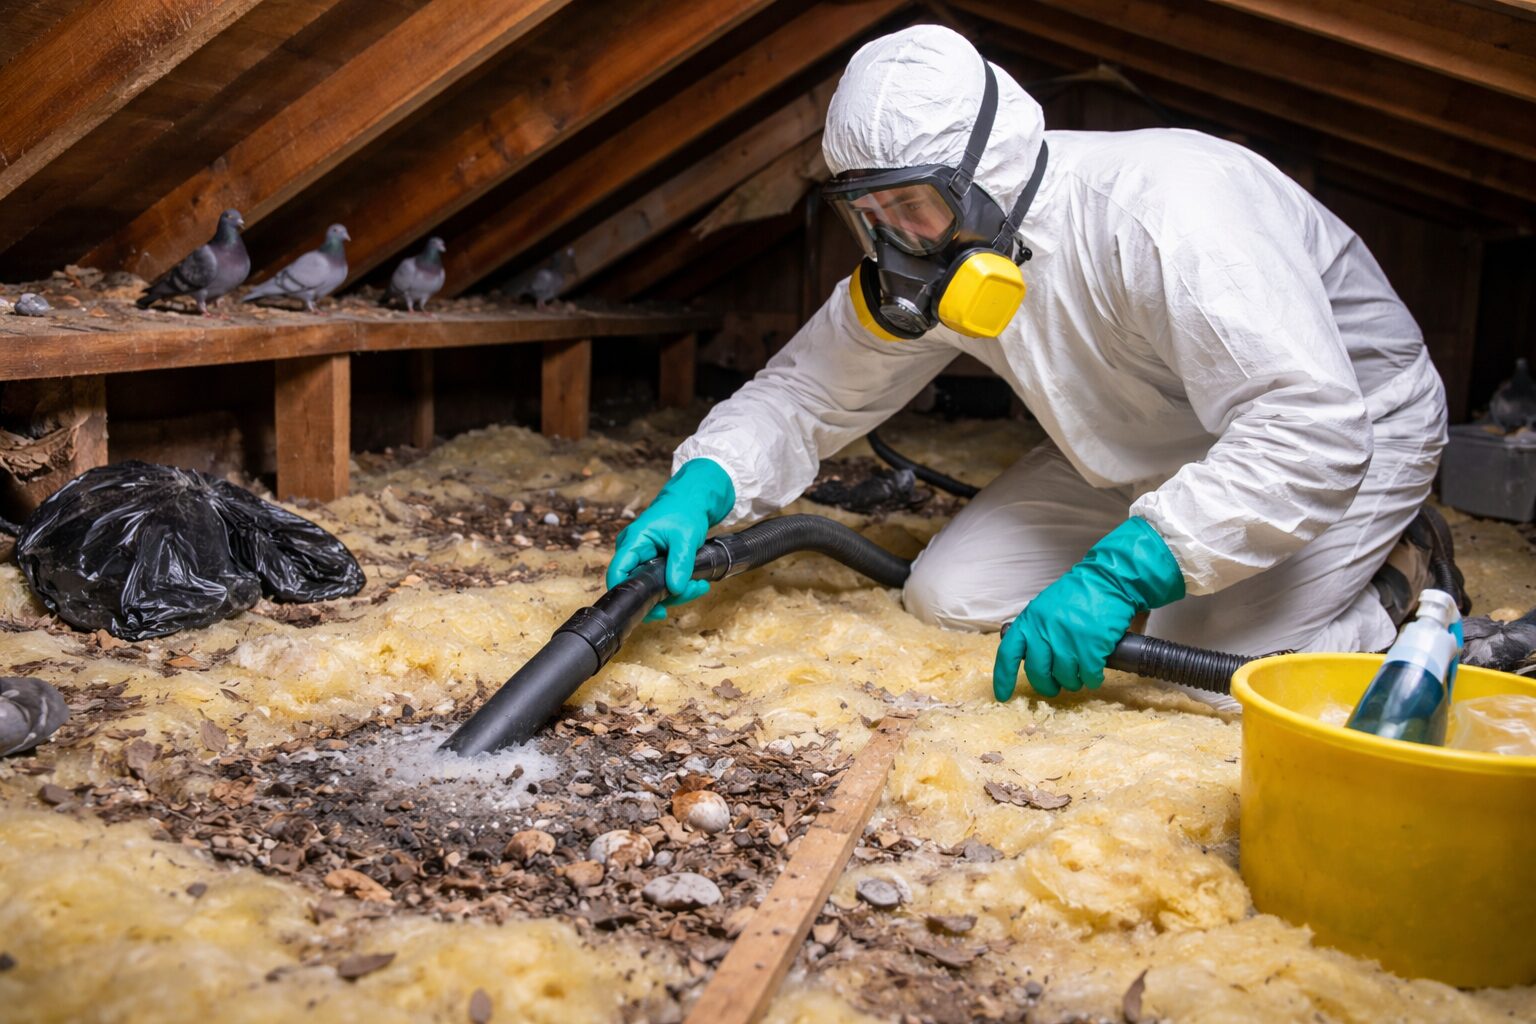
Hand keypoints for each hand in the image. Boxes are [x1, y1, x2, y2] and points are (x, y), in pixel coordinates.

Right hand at [606, 458, 734, 620]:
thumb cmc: (685, 510)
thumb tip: (675, 589)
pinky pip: (661, 582)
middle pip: (638, 585)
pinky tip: (696, 583)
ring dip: (676, 593)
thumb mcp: (685, 537)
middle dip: (664, 596)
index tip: (644, 609)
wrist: (693, 499)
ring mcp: (643, 558)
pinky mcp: (653, 563)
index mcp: (634, 541)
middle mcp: (633, 552)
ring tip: (700, 586)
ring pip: (652, 587)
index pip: (618, 572)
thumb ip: (680, 563)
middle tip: (691, 592)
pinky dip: (678, 585)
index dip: (625, 593)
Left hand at [994, 517, 1183, 699]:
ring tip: (1078, 675)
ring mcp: (1068, 640)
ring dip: (1072, 682)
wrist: (1107, 581)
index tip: (1004, 696)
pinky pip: (1088, 675)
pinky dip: (1092, 679)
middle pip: (1038, 673)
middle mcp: (1045, 632)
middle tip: (1054, 686)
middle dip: (1046, 685)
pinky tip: (1094, 673)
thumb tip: (1028, 656)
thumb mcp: (1045, 608)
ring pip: (1064, 678)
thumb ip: (1034, 630)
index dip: (1003, 679)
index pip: (1007, 654)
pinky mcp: (1091, 647)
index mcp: (1030, 621)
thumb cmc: (1077, 595)